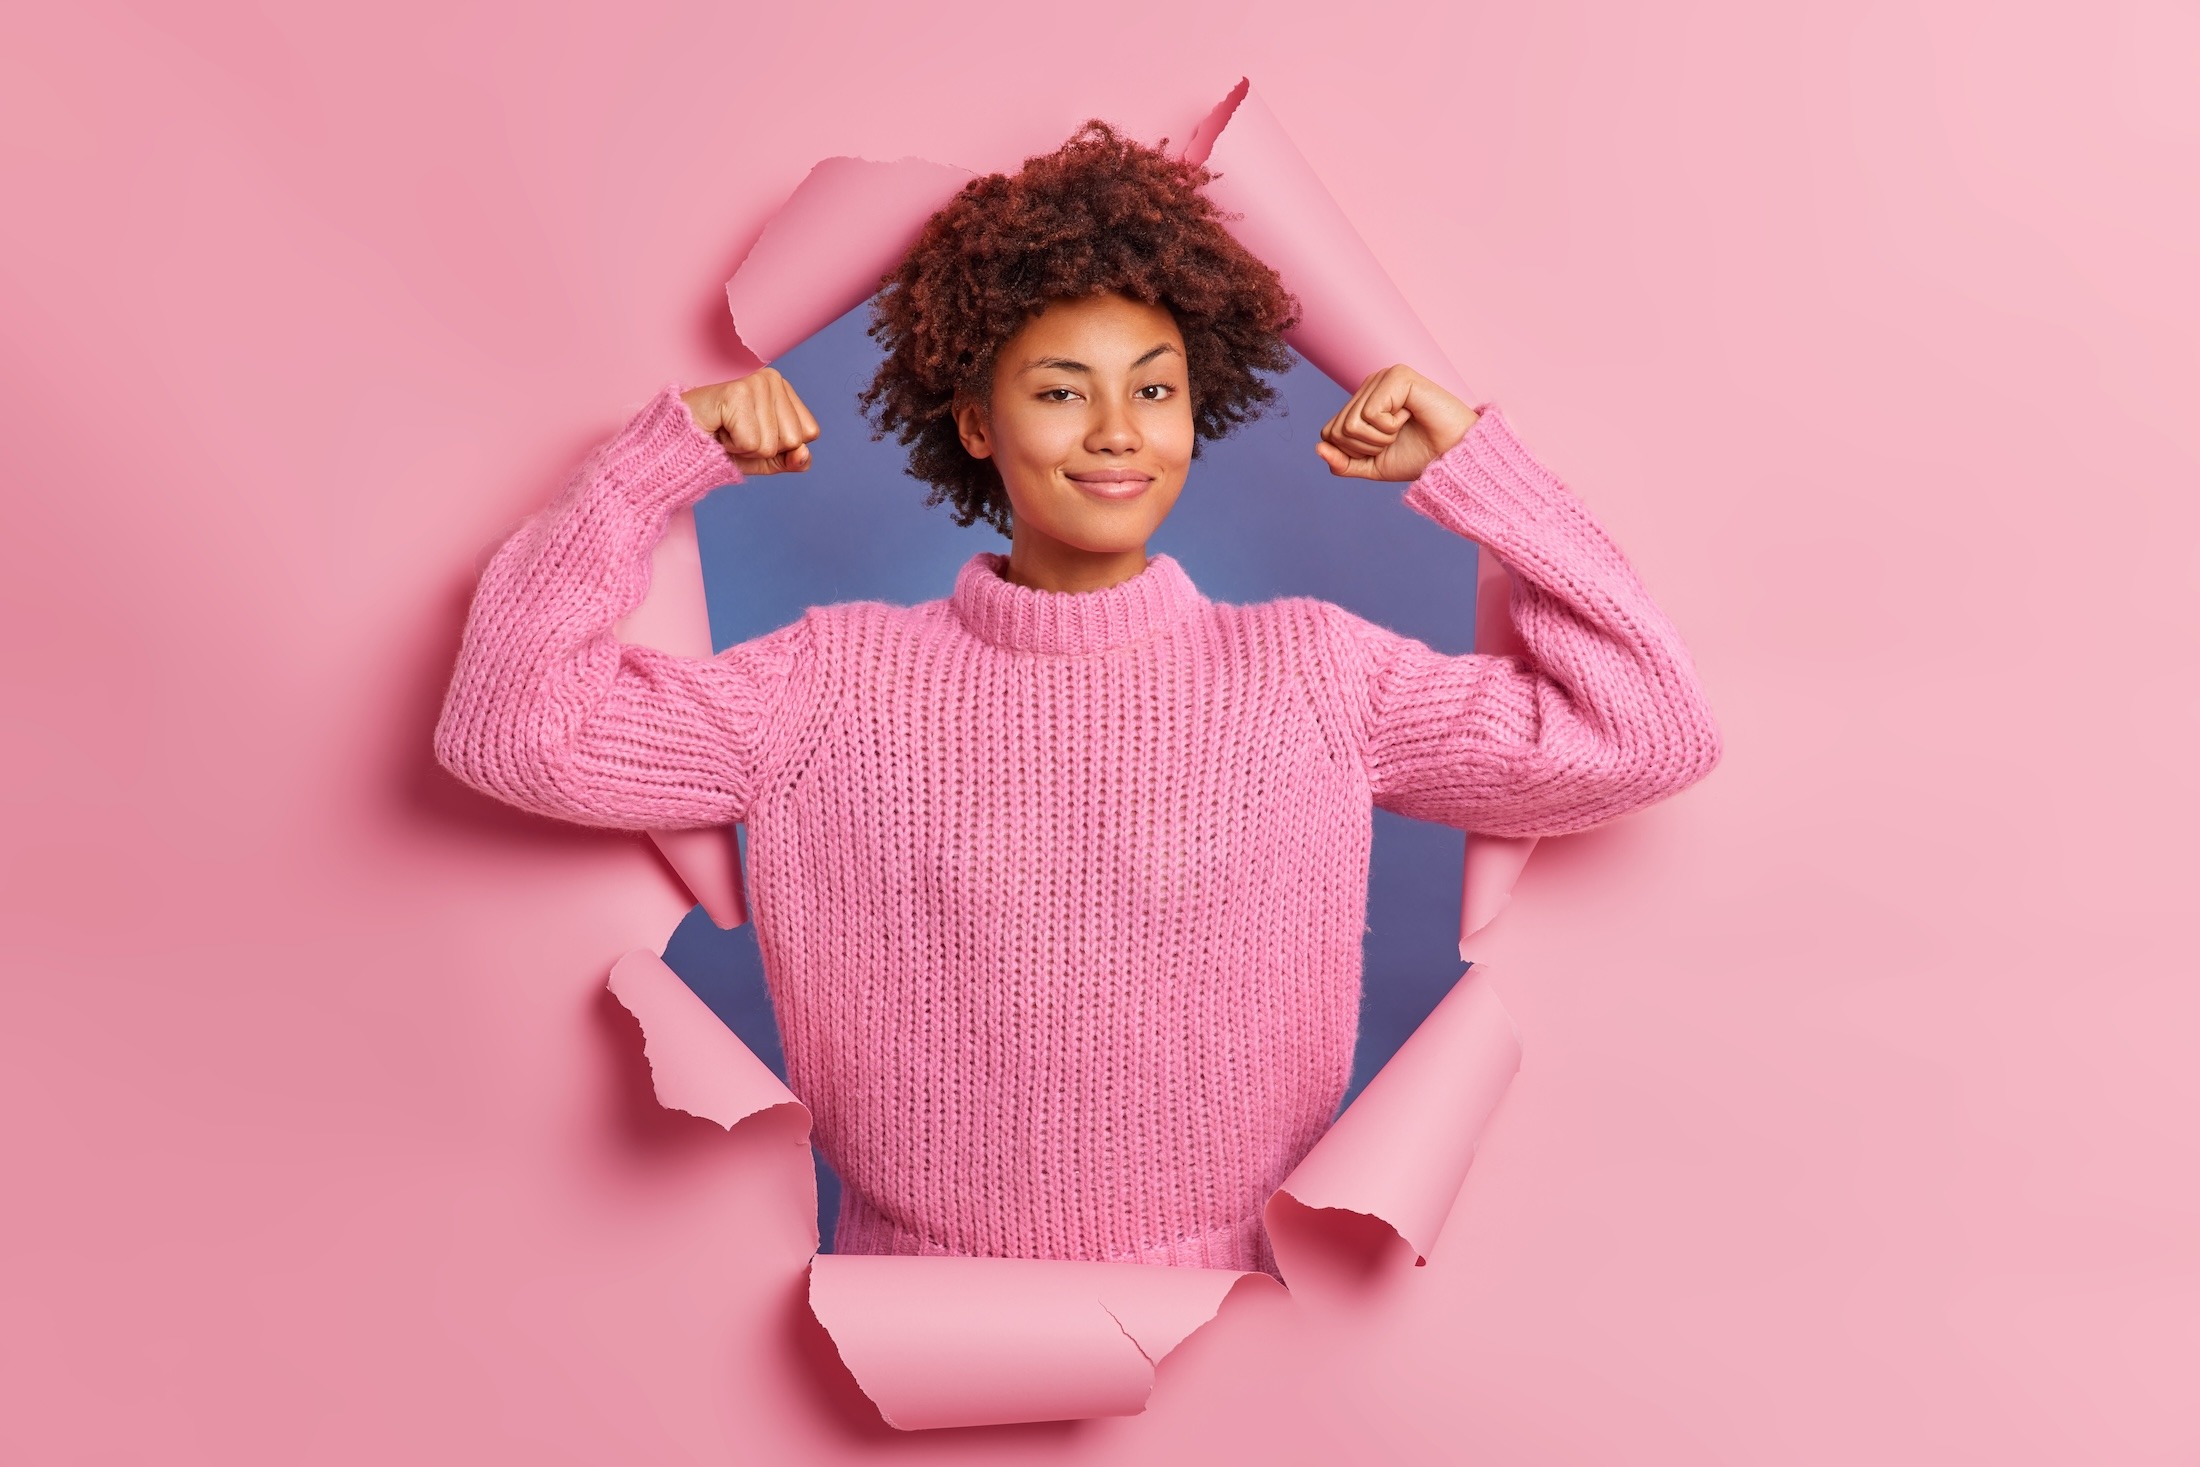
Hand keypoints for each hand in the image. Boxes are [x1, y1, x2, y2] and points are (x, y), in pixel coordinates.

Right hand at [681, 368, 819, 474]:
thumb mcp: (763, 458)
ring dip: (746, 449)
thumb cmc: (719, 444)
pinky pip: (752, 443)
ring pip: (772, 444)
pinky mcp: (737, 393)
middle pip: (794, 440)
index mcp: (783, 388)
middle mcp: (772, 378)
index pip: (810, 433)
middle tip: (735, 433)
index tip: (751, 433)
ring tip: (725, 431)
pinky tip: (718, 430)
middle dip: (763, 449)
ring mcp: (755, 382)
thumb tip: (805, 454)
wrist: (676, 442)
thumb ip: (792, 459)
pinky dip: (733, 447)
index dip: (781, 447)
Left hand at [1315, 365, 1478, 481]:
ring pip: (1351, 424)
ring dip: (1379, 438)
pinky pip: (1370, 414)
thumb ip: (1343, 463)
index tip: (1384, 447)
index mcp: (1362, 402)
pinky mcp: (1397, 375)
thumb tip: (1318, 448)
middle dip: (1366, 447)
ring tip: (1403, 428)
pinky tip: (1410, 416)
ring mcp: (1383, 377)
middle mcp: (1370, 385)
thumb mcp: (1373, 466)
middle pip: (1337, 430)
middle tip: (1396, 438)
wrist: (1453, 458)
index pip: (1330, 433)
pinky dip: (1389, 427)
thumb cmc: (1419, 457)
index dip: (1353, 452)